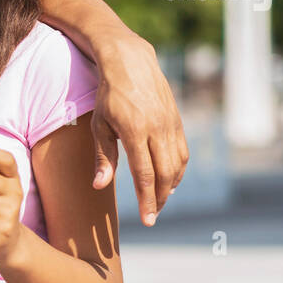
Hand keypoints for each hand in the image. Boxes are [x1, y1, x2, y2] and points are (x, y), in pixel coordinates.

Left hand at [91, 34, 188, 225]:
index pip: (145, 175)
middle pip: (165, 174)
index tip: (148, 221)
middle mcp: (157, 129)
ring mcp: (170, 124)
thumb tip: (100, 186)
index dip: (147, 200)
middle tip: (153, 215)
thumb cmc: (108, 95)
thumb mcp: (99, 125)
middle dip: (161, 199)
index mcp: (135, 131)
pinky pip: (183, 151)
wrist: (131, 62)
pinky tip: (170, 180)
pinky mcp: (178, 120)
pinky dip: (179, 170)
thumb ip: (103, 156)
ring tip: (160, 201)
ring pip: (178, 165)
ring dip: (171, 187)